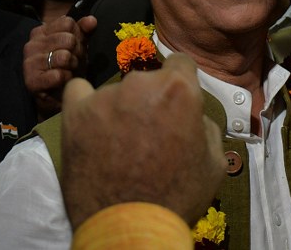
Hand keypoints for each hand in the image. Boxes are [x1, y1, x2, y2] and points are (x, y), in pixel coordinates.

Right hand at [23, 15, 97, 119]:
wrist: (56, 96)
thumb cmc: (67, 66)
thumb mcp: (76, 45)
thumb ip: (83, 30)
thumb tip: (91, 20)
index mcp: (40, 32)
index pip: (67, 23)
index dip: (78, 35)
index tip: (75, 47)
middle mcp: (31, 44)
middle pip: (68, 39)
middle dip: (77, 52)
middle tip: (74, 61)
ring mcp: (29, 63)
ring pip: (64, 56)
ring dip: (73, 66)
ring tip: (69, 70)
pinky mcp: (32, 81)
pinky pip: (59, 75)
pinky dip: (67, 79)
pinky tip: (64, 81)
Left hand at [60, 54, 226, 229]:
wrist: (129, 227)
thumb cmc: (177, 197)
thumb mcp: (214, 163)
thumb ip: (206, 125)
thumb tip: (194, 115)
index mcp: (178, 90)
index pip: (181, 63)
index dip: (181, 82)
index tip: (175, 102)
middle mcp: (140, 84)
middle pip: (147, 80)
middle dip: (150, 100)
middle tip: (148, 134)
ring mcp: (104, 96)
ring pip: (116, 91)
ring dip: (120, 108)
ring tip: (118, 143)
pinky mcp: (75, 112)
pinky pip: (78, 90)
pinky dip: (85, 102)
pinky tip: (91, 122)